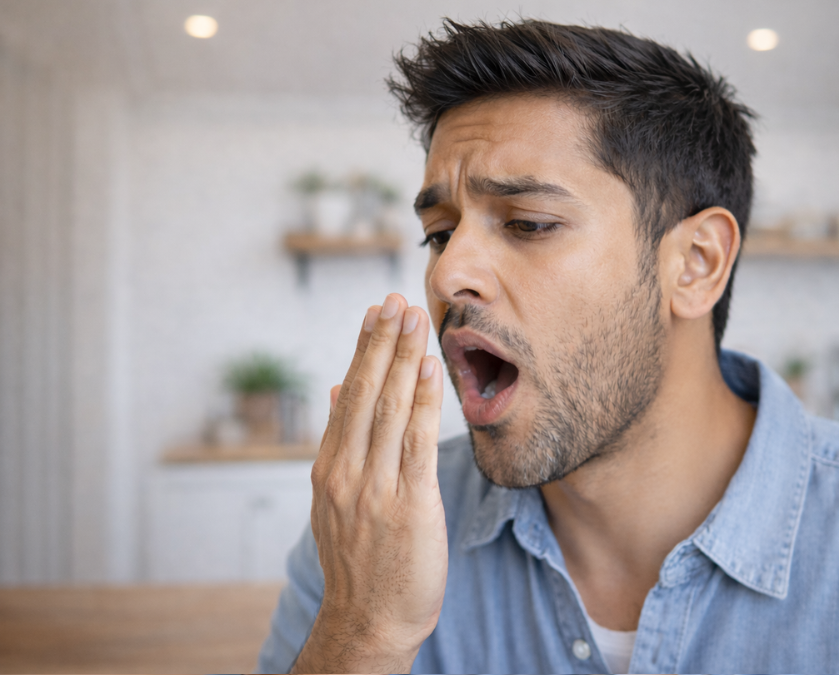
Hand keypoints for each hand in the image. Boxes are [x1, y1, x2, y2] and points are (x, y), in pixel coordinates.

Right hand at [293, 294, 446, 673]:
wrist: (369, 620)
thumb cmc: (361, 559)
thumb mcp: (335, 500)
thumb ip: (340, 442)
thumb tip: (339, 388)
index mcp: (329, 467)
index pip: (348, 395)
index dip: (363, 349)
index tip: (377, 312)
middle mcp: (346, 472)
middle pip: (365, 393)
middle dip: (382, 342)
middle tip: (396, 298)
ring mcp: (374, 488)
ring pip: (389, 409)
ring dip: (402, 358)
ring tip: (414, 318)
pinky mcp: (408, 504)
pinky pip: (416, 442)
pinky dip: (423, 401)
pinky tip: (430, 369)